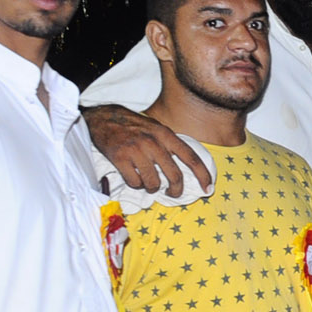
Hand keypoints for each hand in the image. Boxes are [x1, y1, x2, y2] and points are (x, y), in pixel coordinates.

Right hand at [83, 104, 212, 196]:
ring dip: (152, 188)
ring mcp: (136, 151)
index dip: (203, 175)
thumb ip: (170, 144)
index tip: (208, 188)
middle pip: (175, 176)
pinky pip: (135, 182)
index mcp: (166, 135)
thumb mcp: (156, 128)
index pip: (191, 157)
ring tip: (148, 183)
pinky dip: (136, 184)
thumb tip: (187, 167)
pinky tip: (134, 178)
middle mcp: (153, 143)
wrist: (103, 118)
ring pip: (153, 183)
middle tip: (174, 194)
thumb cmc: (133, 126)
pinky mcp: (120, 159)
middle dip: (177, 190)